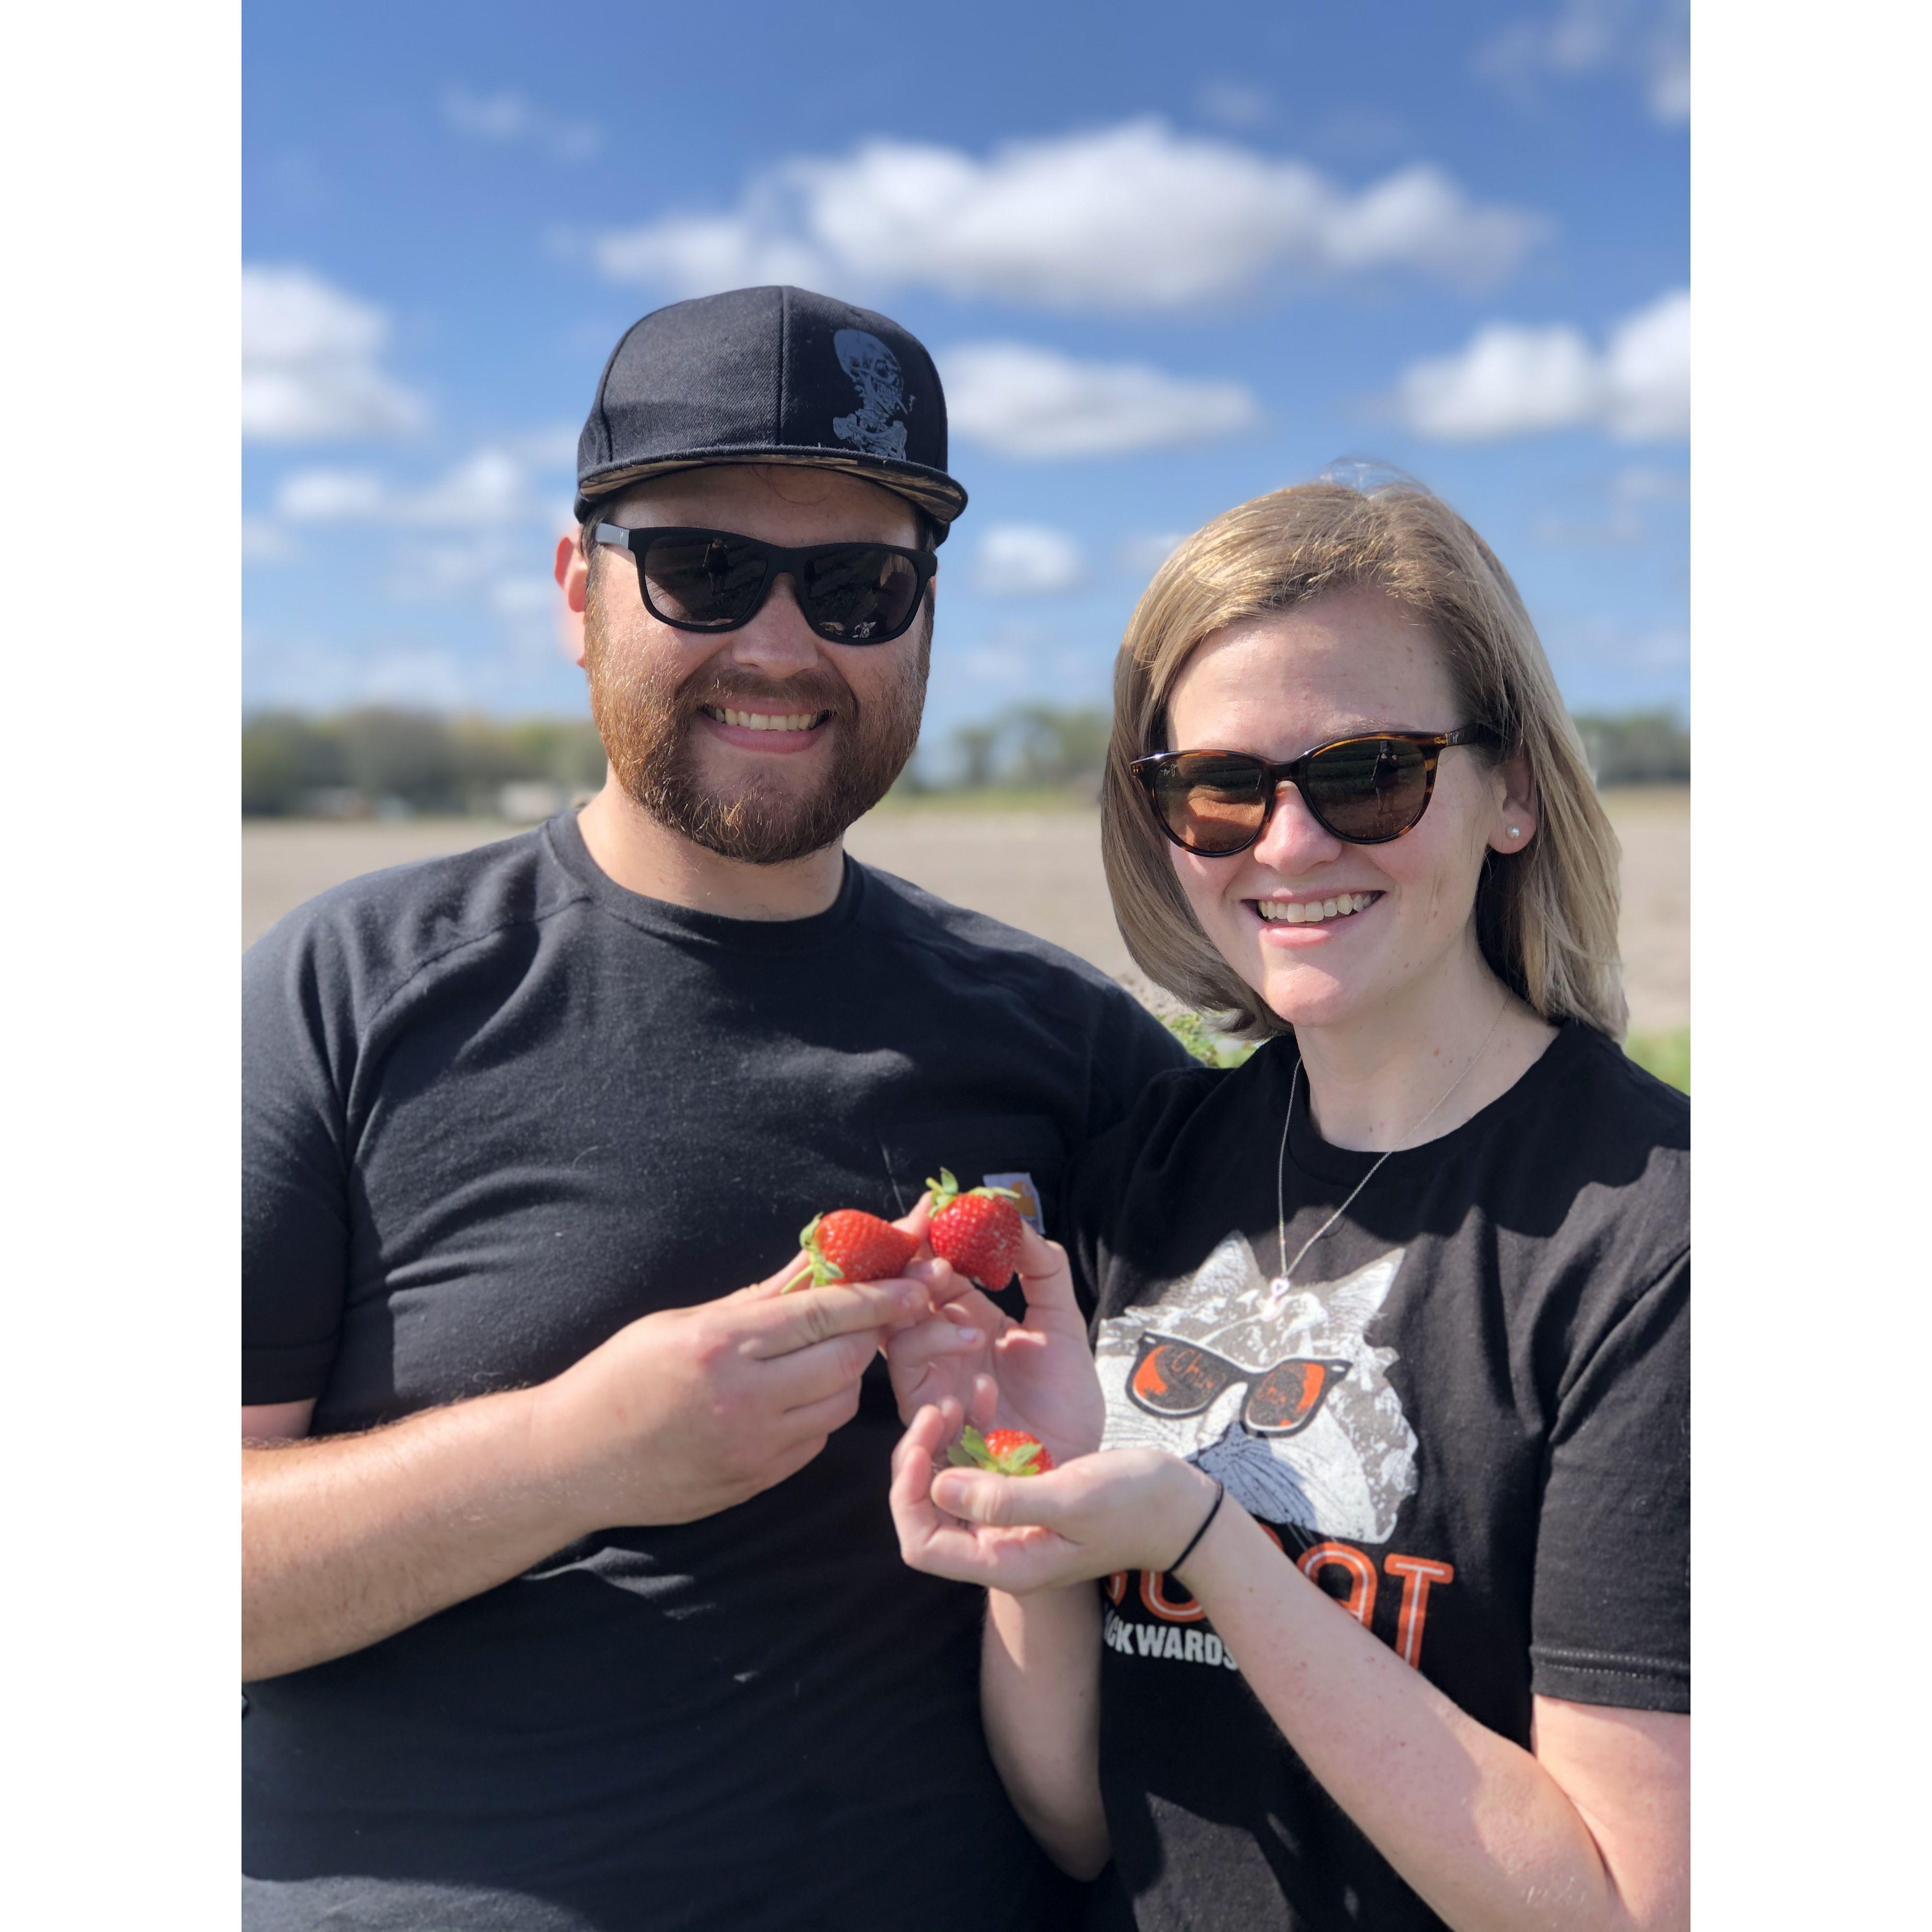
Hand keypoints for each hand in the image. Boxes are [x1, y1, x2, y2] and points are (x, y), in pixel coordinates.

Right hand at [534, 1247, 933, 1530]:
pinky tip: (788, 1400)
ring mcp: (751, 1448)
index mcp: (721, 1345)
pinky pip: (814, 1441)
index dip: (882, 1295)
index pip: (825, 1313)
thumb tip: (824, 1255)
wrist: (573, 1461)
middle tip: (872, 1316)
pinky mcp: (754, 1482)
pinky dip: (816, 1415)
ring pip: (839, 1405)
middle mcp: (742, 1399)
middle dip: (867, 1333)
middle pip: (845, 1360)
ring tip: (813, 1358)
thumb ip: (763, 1295)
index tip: (921, 1280)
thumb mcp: (685, 1321)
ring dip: (842, 1377)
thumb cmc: (622, 1376)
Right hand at [884, 1219, 1104, 1470]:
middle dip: (911, 1274)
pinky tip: (977, 1376)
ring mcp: (932, 1382)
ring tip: (972, 1329)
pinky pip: (911, 1389)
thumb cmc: (1066, 1400)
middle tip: (936, 1259)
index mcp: (967, 1317)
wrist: (1078, 1462)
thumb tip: (1014, 1221)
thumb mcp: (1061, 1322)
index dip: (928, 1238)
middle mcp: (941, 1346)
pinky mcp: (932, 1422)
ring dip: (926, 1325)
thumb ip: (1043, 1269)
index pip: (933, 1268)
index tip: (935, 1209)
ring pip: (896, 1340)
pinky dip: (936, 1373)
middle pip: (901, 1299)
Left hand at [890, 1399, 1219, 1594]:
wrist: (1181, 1506)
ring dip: (942, 1444)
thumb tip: (936, 1487)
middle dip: (919, 1462)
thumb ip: (1004, 1499)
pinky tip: (981, 1400)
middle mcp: (999, 1548)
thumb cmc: (1135, 1506)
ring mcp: (1010, 1523)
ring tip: (958, 1398)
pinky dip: (971, 1437)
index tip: (920, 1444)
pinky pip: (977, 1470)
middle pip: (926, 1514)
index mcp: (1005, 1563)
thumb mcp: (1070, 1499)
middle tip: (937, 1409)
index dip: (906, 1496)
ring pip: (947, 1487)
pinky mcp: (1023, 1496)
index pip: (922, 1545)